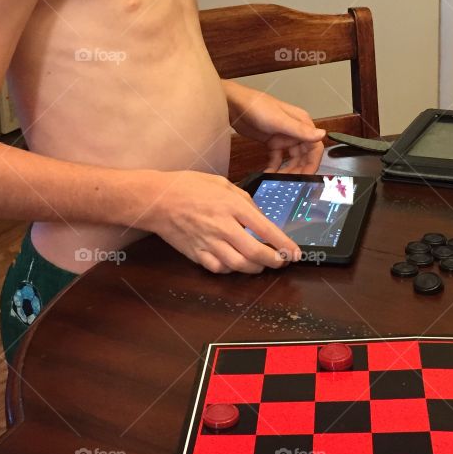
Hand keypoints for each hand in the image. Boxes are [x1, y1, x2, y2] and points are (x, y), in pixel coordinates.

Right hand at [149, 170, 300, 273]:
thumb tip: (261, 217)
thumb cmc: (188, 187)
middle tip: (282, 262)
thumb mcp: (222, 183)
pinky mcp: (197, 253)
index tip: (295, 253)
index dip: (284, 244)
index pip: (266, 229)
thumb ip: (244, 200)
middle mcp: (222, 226)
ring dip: (255, 268)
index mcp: (231, 206)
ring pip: (239, 265)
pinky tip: (236, 264)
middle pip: (255, 253)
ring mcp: (209, 242)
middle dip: (274, 261)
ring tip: (262, 265)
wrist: (157, 199)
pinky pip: (219, 268)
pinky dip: (231, 270)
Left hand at [225, 84, 326, 172]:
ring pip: (291, 159)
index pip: (315, 147)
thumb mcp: (279, 121)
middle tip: (292, 183)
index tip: (307, 177)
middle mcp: (295, 131)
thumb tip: (322, 134)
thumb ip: (300, 130)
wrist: (234, 104)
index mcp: (302, 123)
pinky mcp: (272, 142)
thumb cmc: (258, 107)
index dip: (313, 163)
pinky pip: (277, 158)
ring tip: (280, 181)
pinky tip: (269, 174)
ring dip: (288, 170)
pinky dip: (275, 167)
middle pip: (304, 155)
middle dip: (300, 169)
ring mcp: (283, 137)